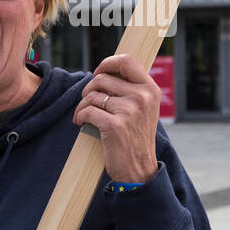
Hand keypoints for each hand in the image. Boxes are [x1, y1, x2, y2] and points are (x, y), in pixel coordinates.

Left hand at [72, 54, 159, 183]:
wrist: (139, 169)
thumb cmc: (136, 137)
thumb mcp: (144, 108)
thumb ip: (131, 89)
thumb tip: (105, 71)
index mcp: (150, 89)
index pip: (126, 61)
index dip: (107, 63)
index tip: (99, 73)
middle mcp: (142, 97)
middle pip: (102, 78)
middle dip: (89, 89)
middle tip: (88, 101)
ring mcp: (129, 111)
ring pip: (92, 95)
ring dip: (82, 104)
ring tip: (84, 114)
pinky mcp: (114, 125)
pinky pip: (87, 111)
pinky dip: (79, 116)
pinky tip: (81, 122)